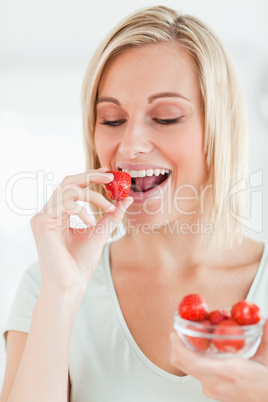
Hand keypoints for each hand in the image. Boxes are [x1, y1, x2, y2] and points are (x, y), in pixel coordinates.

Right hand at [31, 168, 132, 292]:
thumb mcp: (100, 232)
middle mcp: (49, 212)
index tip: (110, 175)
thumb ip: (111, 215)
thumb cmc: (82, 262)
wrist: (72, 283)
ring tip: (108, 207)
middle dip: (91, 175)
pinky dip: (82, 209)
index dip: (90, 177)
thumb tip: (127, 199)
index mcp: (60, 213)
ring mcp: (43, 216)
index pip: (74, 187)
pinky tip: (91, 223)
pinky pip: (64, 202)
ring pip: (68, 188)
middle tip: (111, 176)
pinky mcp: (41, 221)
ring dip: (92, 195)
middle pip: (68, 181)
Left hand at [169, 319, 267, 400]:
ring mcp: (211, 389)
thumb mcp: (266, 359)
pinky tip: (198, 351)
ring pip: (186, 369)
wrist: (267, 401)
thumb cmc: (265, 385)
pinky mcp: (211, 392)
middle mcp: (215, 382)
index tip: (175, 333)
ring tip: (186, 339)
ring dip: (182, 352)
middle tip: (177, 332)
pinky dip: (191, 360)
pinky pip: (194, 374)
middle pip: (182, 364)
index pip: (193, 362)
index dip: (179, 347)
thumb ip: (264, 337)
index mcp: (228, 371)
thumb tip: (264, 319)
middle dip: (176, 346)